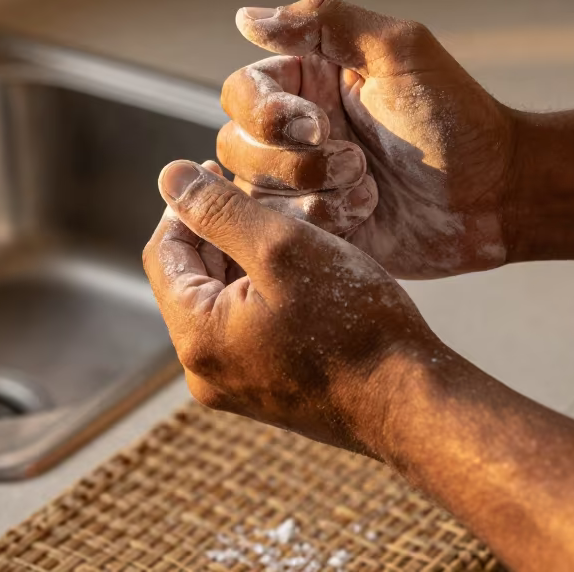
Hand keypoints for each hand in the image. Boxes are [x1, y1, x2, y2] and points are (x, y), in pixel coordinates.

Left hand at [142, 159, 448, 452]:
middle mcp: (203, 371)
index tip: (216, 171)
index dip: (184, 207)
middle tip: (255, 195)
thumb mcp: (282, 247)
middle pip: (189, 281)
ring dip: (240, 261)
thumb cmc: (353, 322)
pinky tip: (299, 272)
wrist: (410, 402)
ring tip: (282, 228)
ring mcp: (234, 387)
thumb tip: (169, 178)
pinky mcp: (266, 393)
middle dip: (215, 233)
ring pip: (220, 303)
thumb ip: (219, 210)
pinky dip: (261, 293)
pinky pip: (245, 330)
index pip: (163, 255)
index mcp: (196, 338)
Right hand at [217, 0, 518, 278]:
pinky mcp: (319, 228)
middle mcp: (297, 133)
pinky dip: (319, 223)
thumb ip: (325, 22)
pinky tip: (364, 214)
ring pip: (251, 192)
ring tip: (366, 186)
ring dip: (308, 191)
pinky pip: (281, 232)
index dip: (265, 112)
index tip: (316, 124)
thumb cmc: (458, 120)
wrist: (498, 195)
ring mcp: (305, 185)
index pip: (241, 92)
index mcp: (310, 84)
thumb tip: (246, 19)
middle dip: (290, 160)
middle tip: (354, 160)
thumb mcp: (399, 52)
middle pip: (235, 145)